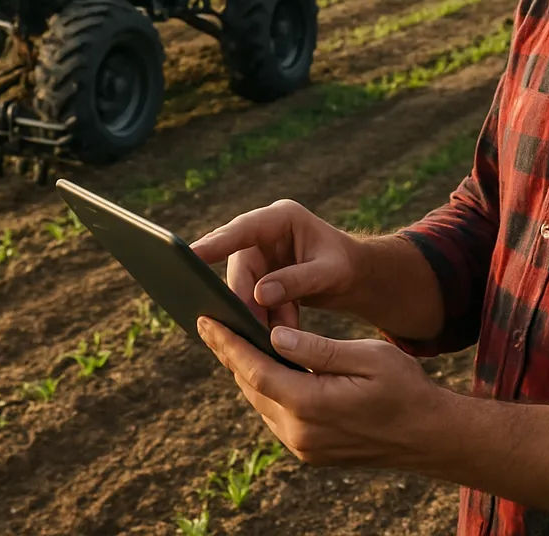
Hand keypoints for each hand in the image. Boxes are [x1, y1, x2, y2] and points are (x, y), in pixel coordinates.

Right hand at [191, 199, 360, 329]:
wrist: (356, 276)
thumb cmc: (346, 266)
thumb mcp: (327, 273)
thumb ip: (296, 281)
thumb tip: (258, 295)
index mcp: (281, 218)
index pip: (242, 229)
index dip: (216, 242)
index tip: (192, 254)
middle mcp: (265, 232)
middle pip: (239, 265)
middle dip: (243, 297)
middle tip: (247, 326)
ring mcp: (261, 253)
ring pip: (244, 286)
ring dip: (258, 311)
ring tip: (276, 330)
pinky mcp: (262, 273)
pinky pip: (253, 297)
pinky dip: (266, 315)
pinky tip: (282, 327)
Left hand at [196, 316, 443, 469]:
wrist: (430, 436)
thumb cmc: (405, 388)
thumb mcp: (367, 356)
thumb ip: (317, 348)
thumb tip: (275, 335)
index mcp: (311, 405)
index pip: (255, 369)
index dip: (227, 343)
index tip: (206, 319)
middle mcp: (300, 432)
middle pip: (251, 385)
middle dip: (231, 352)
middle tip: (213, 320)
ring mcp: (304, 446)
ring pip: (261, 400)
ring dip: (247, 369)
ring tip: (233, 336)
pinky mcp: (311, 450)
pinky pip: (277, 413)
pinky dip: (266, 386)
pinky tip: (264, 363)